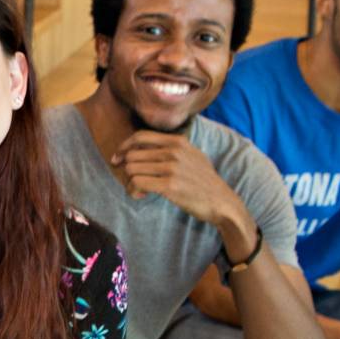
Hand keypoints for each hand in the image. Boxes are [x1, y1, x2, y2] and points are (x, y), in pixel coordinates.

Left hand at [111, 131, 244, 236]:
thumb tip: (144, 147)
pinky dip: (133, 191)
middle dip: (127, 170)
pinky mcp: (169, 185)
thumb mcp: (193, 156)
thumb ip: (173, 148)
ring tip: (140, 190)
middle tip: (134, 182)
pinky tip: (142, 195)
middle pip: (132, 155)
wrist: (222, 202)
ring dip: (130, 183)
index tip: (117, 159)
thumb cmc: (204, 182)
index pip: (140, 136)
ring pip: (131, 169)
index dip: (124, 147)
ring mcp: (172, 167)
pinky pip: (137, 183)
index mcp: (178, 141)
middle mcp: (174, 151)